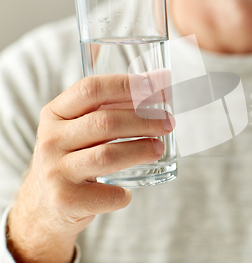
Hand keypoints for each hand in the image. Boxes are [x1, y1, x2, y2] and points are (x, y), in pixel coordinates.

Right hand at [7, 74, 174, 262]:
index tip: (154, 86)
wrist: (43, 207)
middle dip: (144, 120)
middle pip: (105, 122)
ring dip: (141, 150)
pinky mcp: (66, 200)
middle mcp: (51, 140)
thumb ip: (110, 108)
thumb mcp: (78, 129)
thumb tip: (161, 86)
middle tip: (168, 122)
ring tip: (159, 148)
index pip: (90, 89)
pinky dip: (123, 193)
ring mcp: (55, 171)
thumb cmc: (73, 159)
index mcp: (55, 114)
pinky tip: (127, 191)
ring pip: (108, 155)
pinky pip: (108, 193)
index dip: (126, 85)